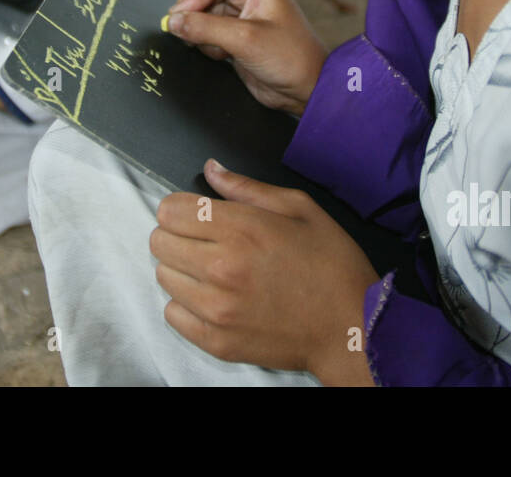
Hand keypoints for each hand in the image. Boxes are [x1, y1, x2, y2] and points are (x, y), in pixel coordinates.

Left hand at [151, 160, 378, 384]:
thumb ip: (247, 187)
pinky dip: (186, 305)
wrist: (351, 327)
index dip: (181, 208)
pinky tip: (215, 299)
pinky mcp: (216, 340)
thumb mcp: (300, 209)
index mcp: (241, 229)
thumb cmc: (332, 265)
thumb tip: (212, 169)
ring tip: (215, 272)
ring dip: (182, 270)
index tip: (197, 215)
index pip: (170, 210)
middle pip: (159, 241)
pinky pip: (172, 314)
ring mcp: (216, 308)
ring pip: (163, 277)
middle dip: (179, 236)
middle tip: (207, 243)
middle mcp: (220, 267)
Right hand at [165, 0, 326, 114]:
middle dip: (195, 13)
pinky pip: (207, 28)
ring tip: (219, 49)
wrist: (306, 89)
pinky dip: (206, 42)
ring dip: (201, 32)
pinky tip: (222, 55)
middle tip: (193, 35)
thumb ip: (204, 28)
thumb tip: (172, 21)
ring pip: (201, 11)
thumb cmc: (291, 59)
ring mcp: (241, 11)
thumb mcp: (245, 40)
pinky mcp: (236, 31)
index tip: (182, 19)